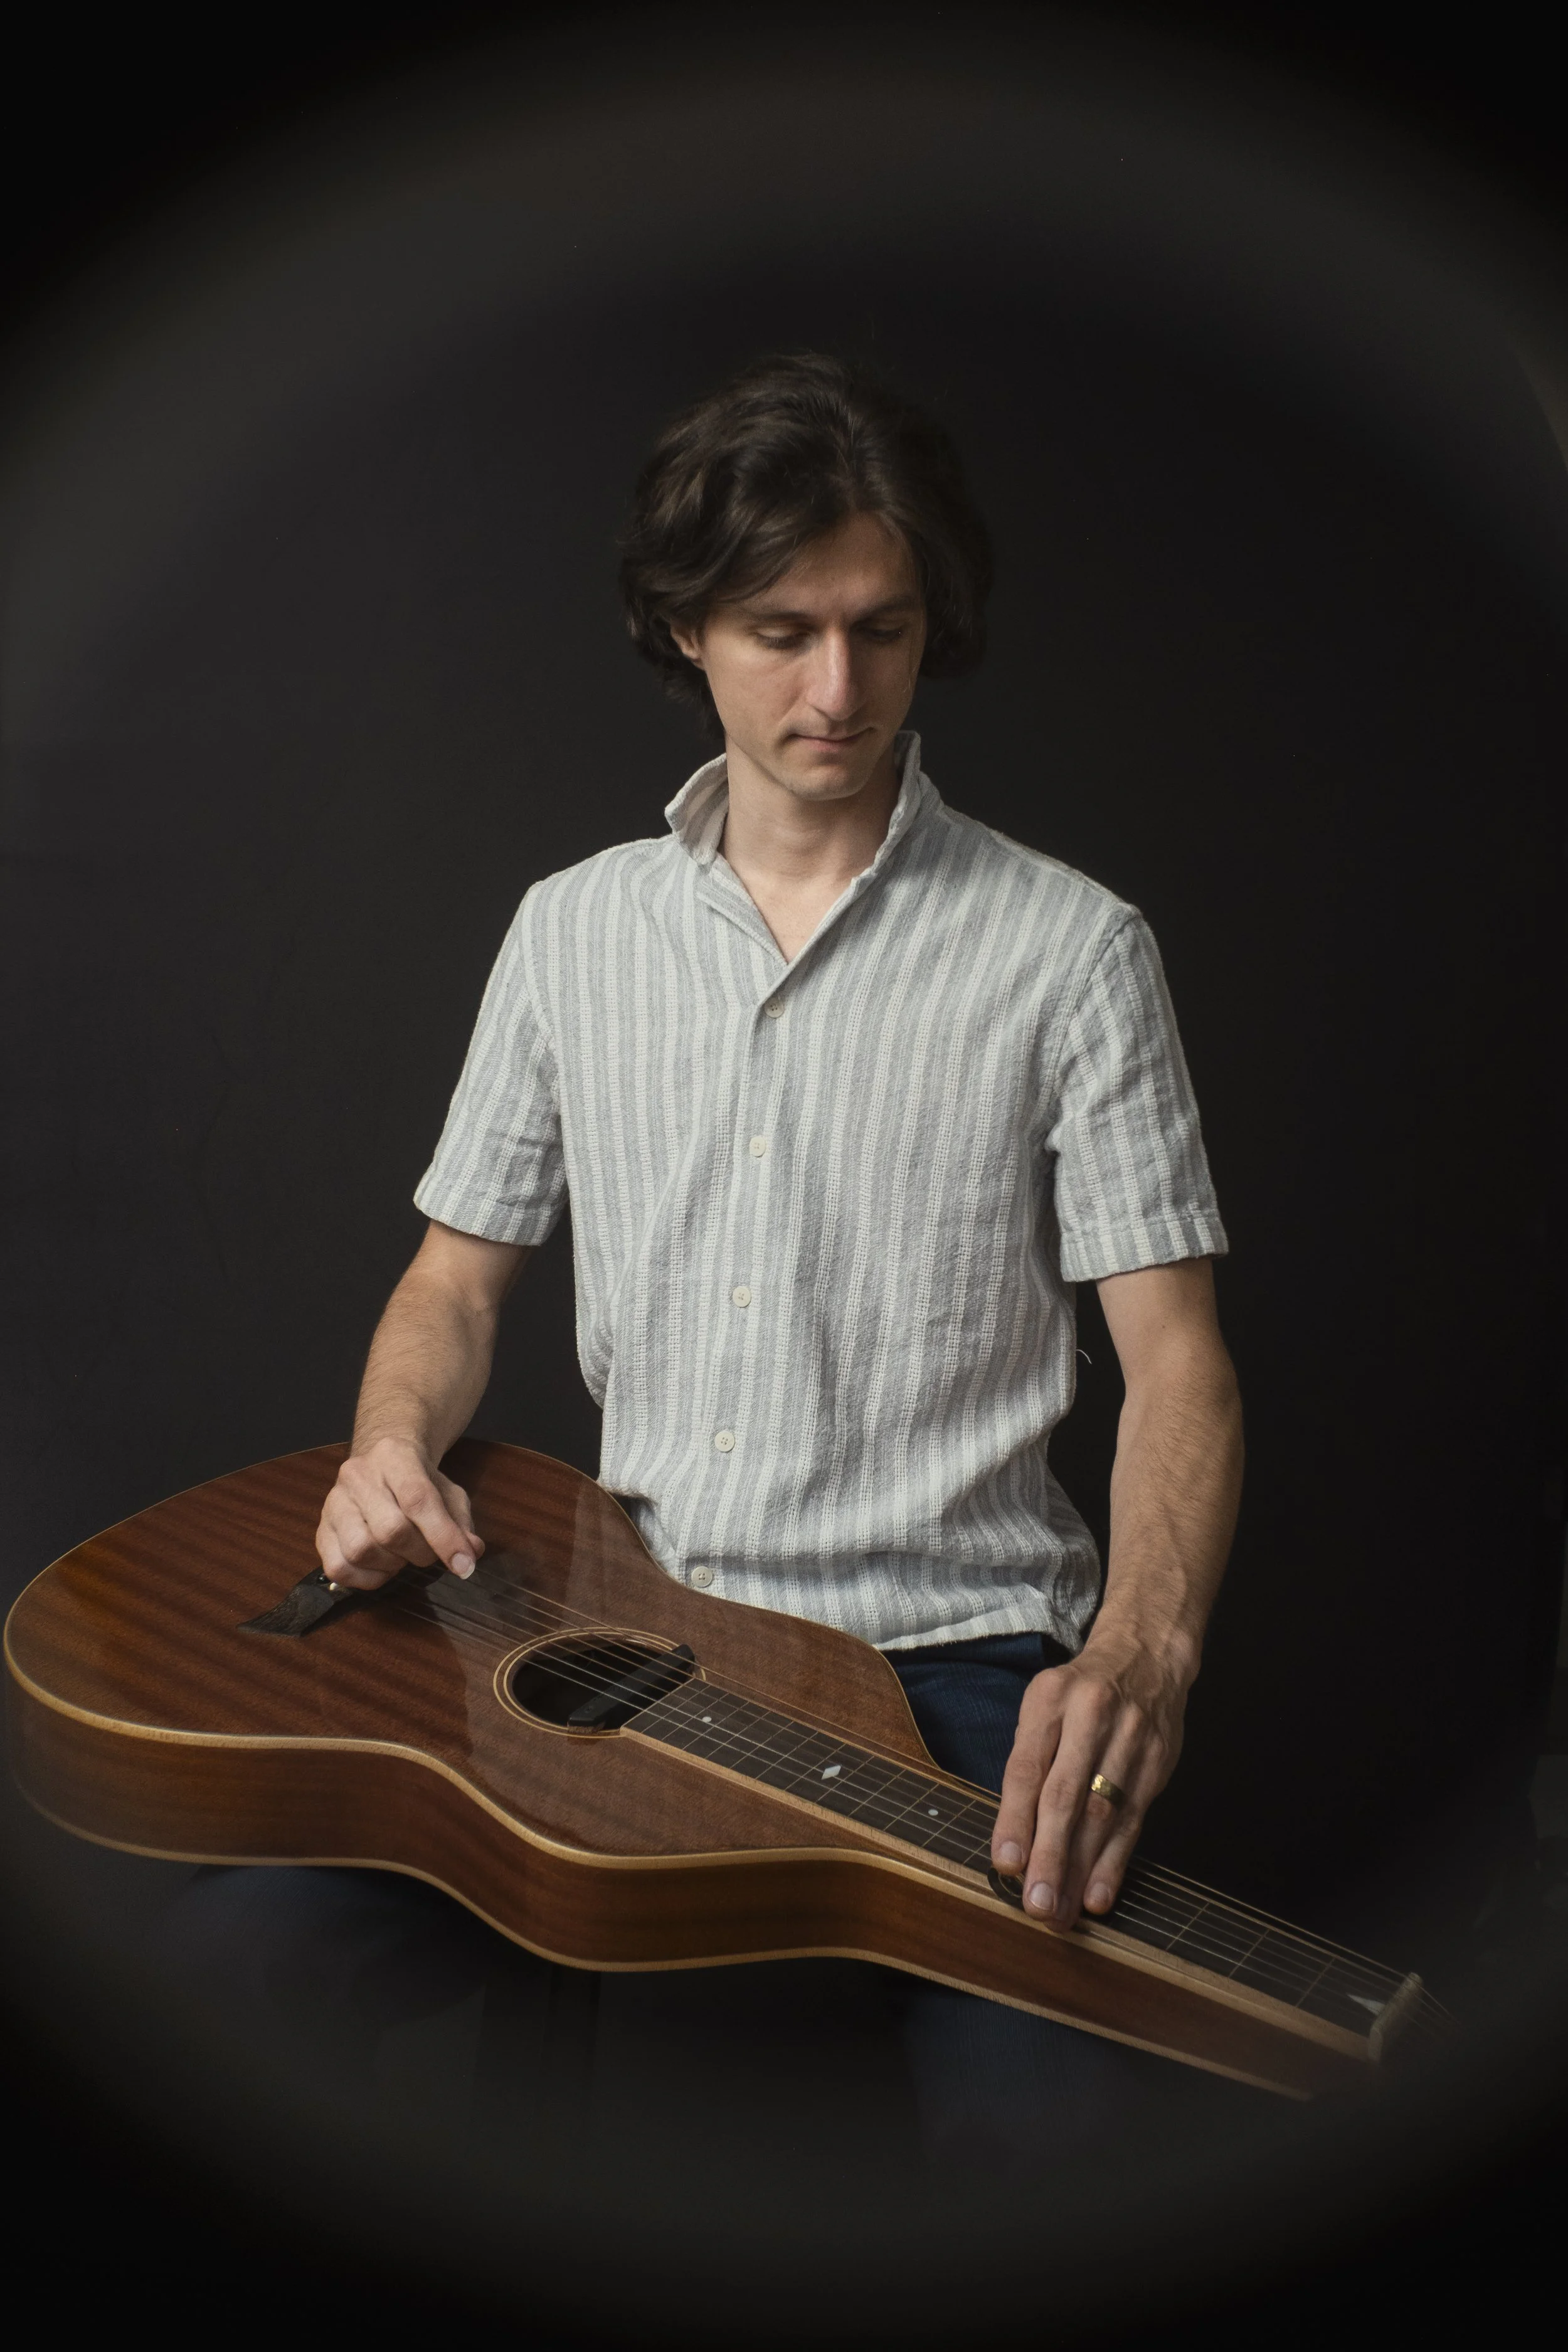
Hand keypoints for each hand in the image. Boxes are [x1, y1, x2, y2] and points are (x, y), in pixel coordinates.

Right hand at [315, 1437, 482, 1590]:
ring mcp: (334, 1502)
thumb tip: (470, 1554)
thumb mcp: (448, 1492)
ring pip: (361, 1550)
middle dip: (420, 1553)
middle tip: (428, 1553)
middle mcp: (358, 1474)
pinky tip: (382, 1567)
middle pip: (390, 1529)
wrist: (379, 1462)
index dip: (444, 1537)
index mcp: (395, 1455)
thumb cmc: (417, 1481)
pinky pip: (338, 1568)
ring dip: (391, 1565)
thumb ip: (461, 1522)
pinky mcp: (320, 1529)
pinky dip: (367, 1579)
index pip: (418, 1499)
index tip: (464, 1565)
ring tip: (402, 1556)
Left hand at [990, 1627, 1191, 1929]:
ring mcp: (1131, 1739)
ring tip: (1060, 1911)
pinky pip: (1134, 1820)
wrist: (1146, 1654)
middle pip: (1066, 1796)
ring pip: (1103, 1815)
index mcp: (1050, 1699)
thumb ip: (1029, 1763)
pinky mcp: (1158, 1762)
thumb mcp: (1043, 1706)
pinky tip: (1098, 1894)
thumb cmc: (1080, 1692)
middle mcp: (1092, 1717)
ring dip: (1080, 1870)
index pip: (1028, 1766)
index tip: (1006, 1863)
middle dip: (1050, 1855)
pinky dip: (1114, 1862)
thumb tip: (1012, 1838)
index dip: (1016, 1819)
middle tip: (1035, 1903)